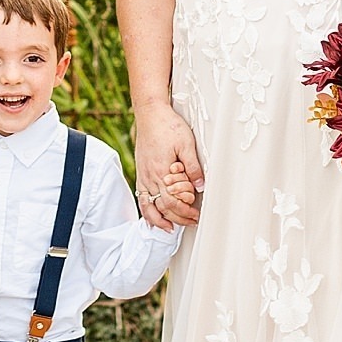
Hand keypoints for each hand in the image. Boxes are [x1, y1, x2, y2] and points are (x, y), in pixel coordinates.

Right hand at [135, 100, 203, 227]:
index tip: (196, 216)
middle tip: (190, 222)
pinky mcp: (141, 170)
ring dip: (158, 218)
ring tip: (168, 228)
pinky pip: (141, 196)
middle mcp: (149, 176)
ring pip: (148, 205)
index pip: (172, 202)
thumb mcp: (187, 143)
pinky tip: (152, 214)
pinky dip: (146, 209)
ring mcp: (143, 174)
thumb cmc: (168, 126)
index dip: (184, 212)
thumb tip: (200, 186)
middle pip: (162, 207)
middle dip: (177, 218)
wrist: (150, 113)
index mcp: (161, 171)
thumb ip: (193, 167)